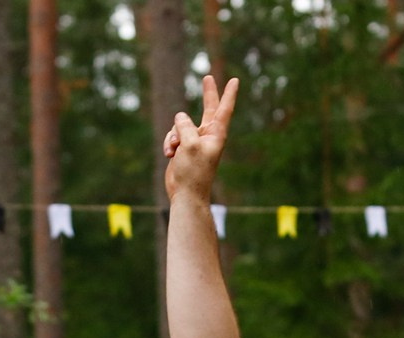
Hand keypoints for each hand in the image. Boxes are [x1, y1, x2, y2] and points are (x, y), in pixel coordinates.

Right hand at [163, 75, 239, 202]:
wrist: (185, 193)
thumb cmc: (193, 172)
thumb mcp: (189, 144)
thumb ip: (185, 126)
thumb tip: (180, 117)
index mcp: (216, 134)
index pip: (224, 109)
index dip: (229, 94)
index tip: (235, 80)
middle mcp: (207, 135)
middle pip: (208, 108)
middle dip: (207, 93)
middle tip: (208, 77)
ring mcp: (195, 141)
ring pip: (181, 124)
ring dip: (173, 135)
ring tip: (174, 150)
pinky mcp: (183, 148)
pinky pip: (173, 136)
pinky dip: (169, 143)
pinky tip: (169, 155)